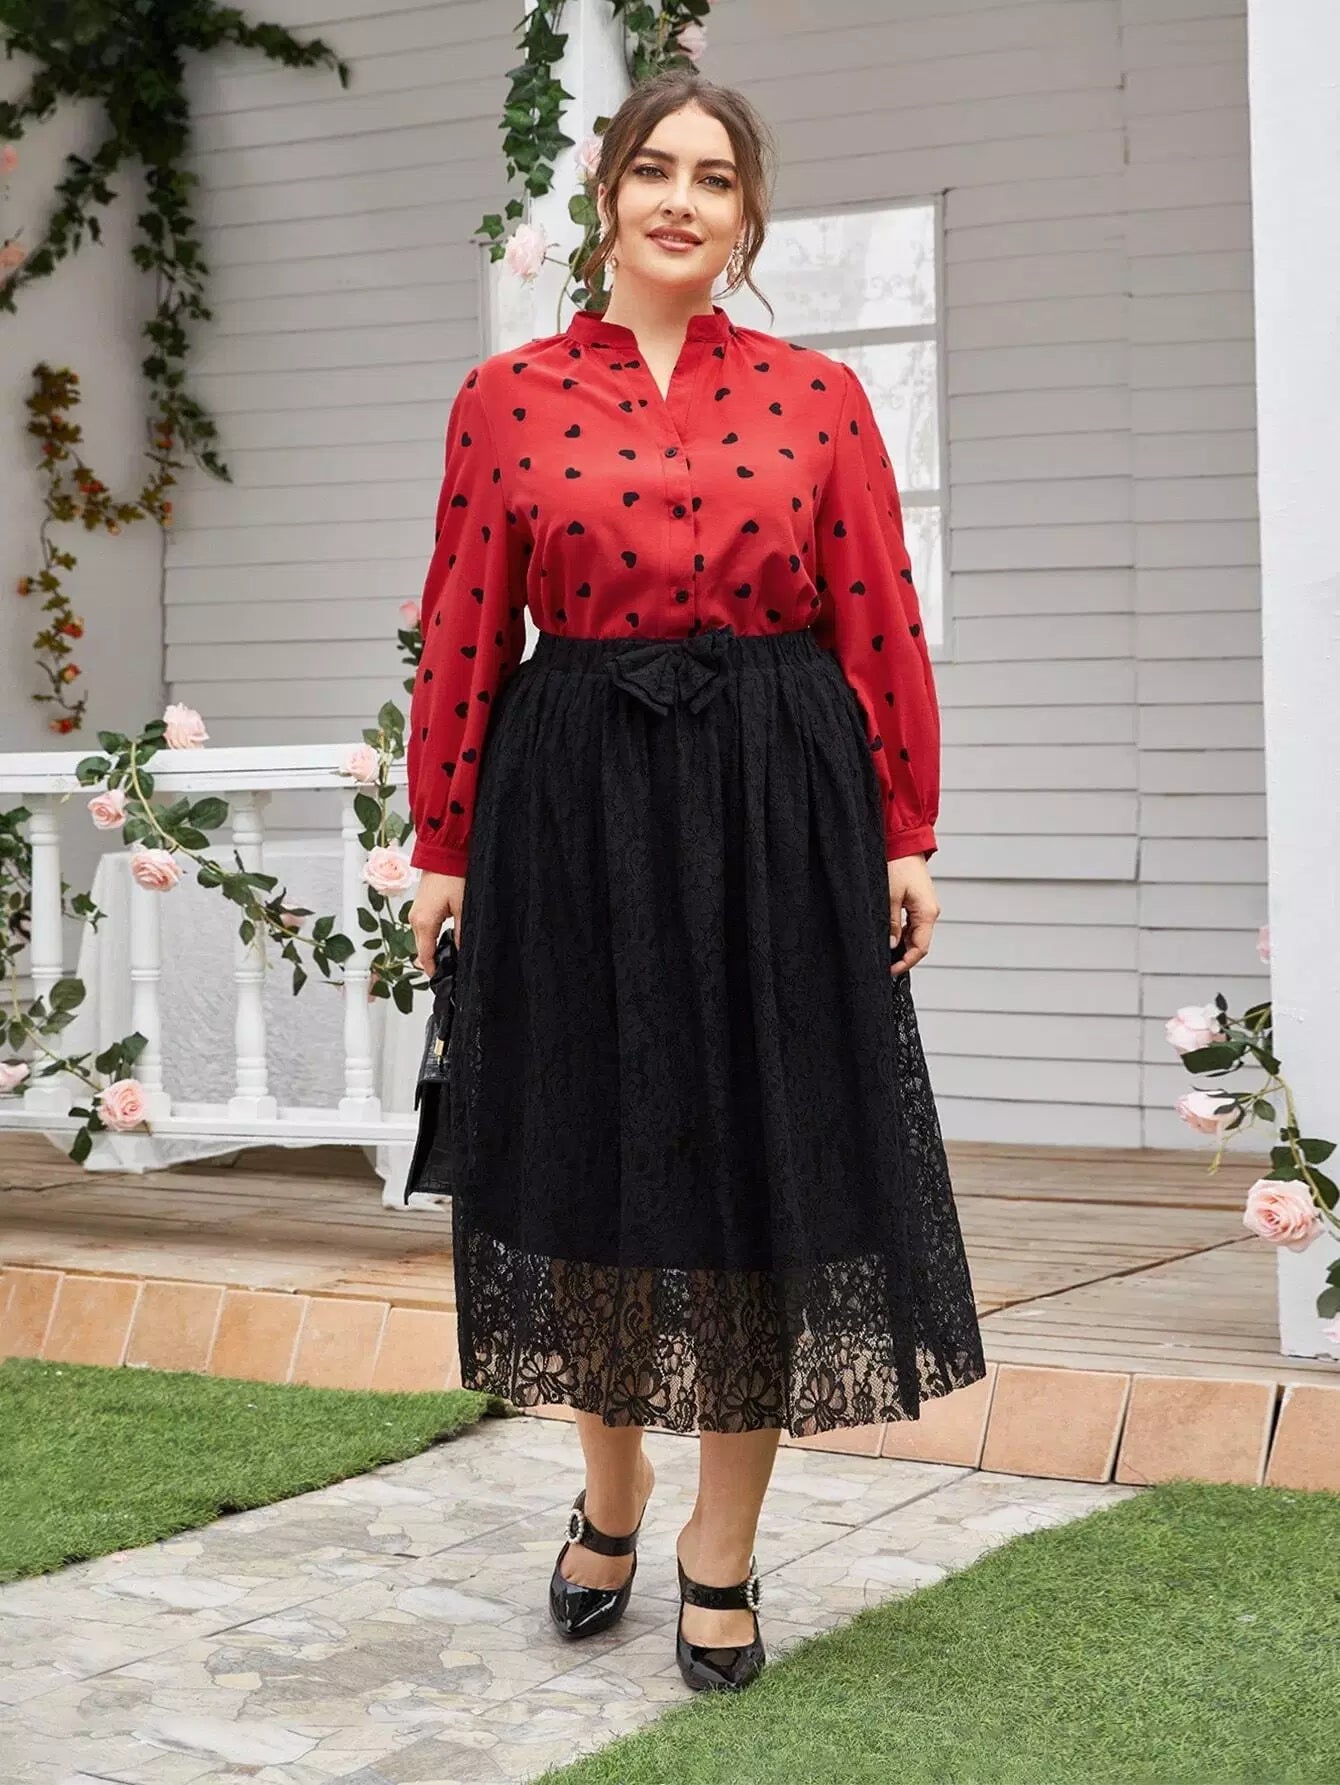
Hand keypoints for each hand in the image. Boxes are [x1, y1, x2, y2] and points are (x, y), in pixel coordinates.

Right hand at [409, 869, 465, 973]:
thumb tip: (462, 952)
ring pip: (423, 939)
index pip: (425, 956)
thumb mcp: (463, 908)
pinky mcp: (420, 906)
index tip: (444, 981)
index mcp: (424, 922)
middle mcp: (415, 919)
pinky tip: (447, 939)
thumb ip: (461, 933)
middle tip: (452, 972)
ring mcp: (416, 912)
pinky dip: (433, 938)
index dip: (433, 971)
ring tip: (452, 958)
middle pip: (422, 950)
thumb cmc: (453, 876)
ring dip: (434, 949)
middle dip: (435, 962)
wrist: (443, 853)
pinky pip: (424, 928)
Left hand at [887, 854, 939, 977]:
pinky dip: (902, 933)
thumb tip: (890, 945)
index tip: (891, 971)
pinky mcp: (920, 902)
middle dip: (903, 956)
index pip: (920, 948)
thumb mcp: (889, 897)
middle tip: (885, 964)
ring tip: (885, 952)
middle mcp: (930, 912)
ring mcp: (926, 907)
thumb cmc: (898, 865)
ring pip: (915, 935)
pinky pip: (913, 924)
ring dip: (902, 945)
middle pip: (919, 943)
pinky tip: (890, 936)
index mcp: (927, 913)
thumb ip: (891, 923)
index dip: (906, 962)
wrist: (905, 844)